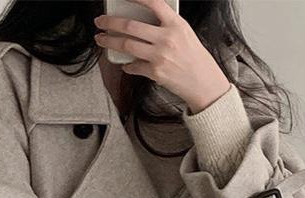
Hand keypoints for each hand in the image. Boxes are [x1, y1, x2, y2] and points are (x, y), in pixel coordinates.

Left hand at [93, 0, 231, 113]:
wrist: (204, 83)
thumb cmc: (195, 58)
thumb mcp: (185, 33)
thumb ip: (166, 25)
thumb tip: (143, 20)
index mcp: (176, 24)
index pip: (153, 2)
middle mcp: (167, 38)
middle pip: (130, 26)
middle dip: (110, 22)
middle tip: (100, 21)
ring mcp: (160, 56)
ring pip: (127, 45)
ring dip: (109, 42)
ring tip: (101, 39)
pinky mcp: (155, 72)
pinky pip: (134, 66)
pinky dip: (126, 65)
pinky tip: (125, 64)